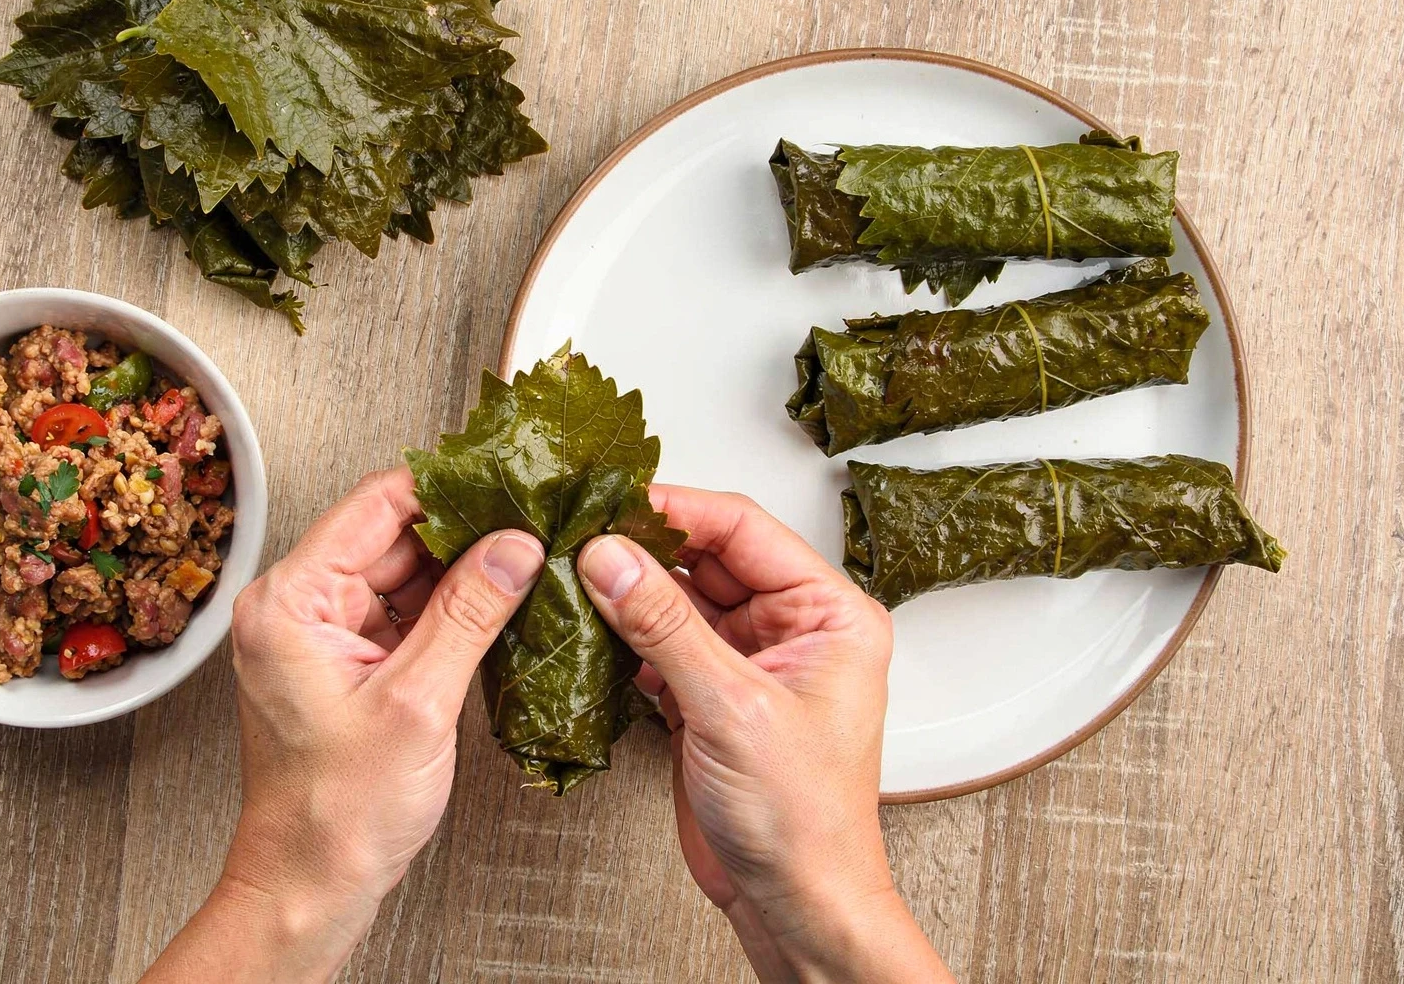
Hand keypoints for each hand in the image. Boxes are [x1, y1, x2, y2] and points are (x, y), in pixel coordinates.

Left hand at [144, 467, 545, 983]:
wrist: (311, 885)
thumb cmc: (335, 815)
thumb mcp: (417, 702)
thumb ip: (469, 613)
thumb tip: (514, 547)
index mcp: (290, 601)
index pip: (375, 504)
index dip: (447, 488)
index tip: (505, 482)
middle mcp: (295, 606)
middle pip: (392, 534)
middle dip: (464, 531)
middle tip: (531, 529)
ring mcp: (320, 633)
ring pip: (403, 572)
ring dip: (461, 572)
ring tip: (523, 567)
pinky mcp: (345, 661)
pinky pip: (403, 611)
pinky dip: (448, 609)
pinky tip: (495, 609)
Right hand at [577, 488, 951, 983]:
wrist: (796, 903)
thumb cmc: (805, 821)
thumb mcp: (732, 709)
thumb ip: (665, 626)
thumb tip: (611, 556)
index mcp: (829, 614)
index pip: (745, 530)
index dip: (677, 509)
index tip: (614, 501)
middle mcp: (792, 629)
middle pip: (707, 558)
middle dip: (644, 549)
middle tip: (581, 537)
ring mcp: (749, 661)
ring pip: (678, 600)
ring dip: (628, 593)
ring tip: (574, 577)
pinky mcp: (711, 695)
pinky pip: (661, 643)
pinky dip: (624, 638)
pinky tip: (590, 631)